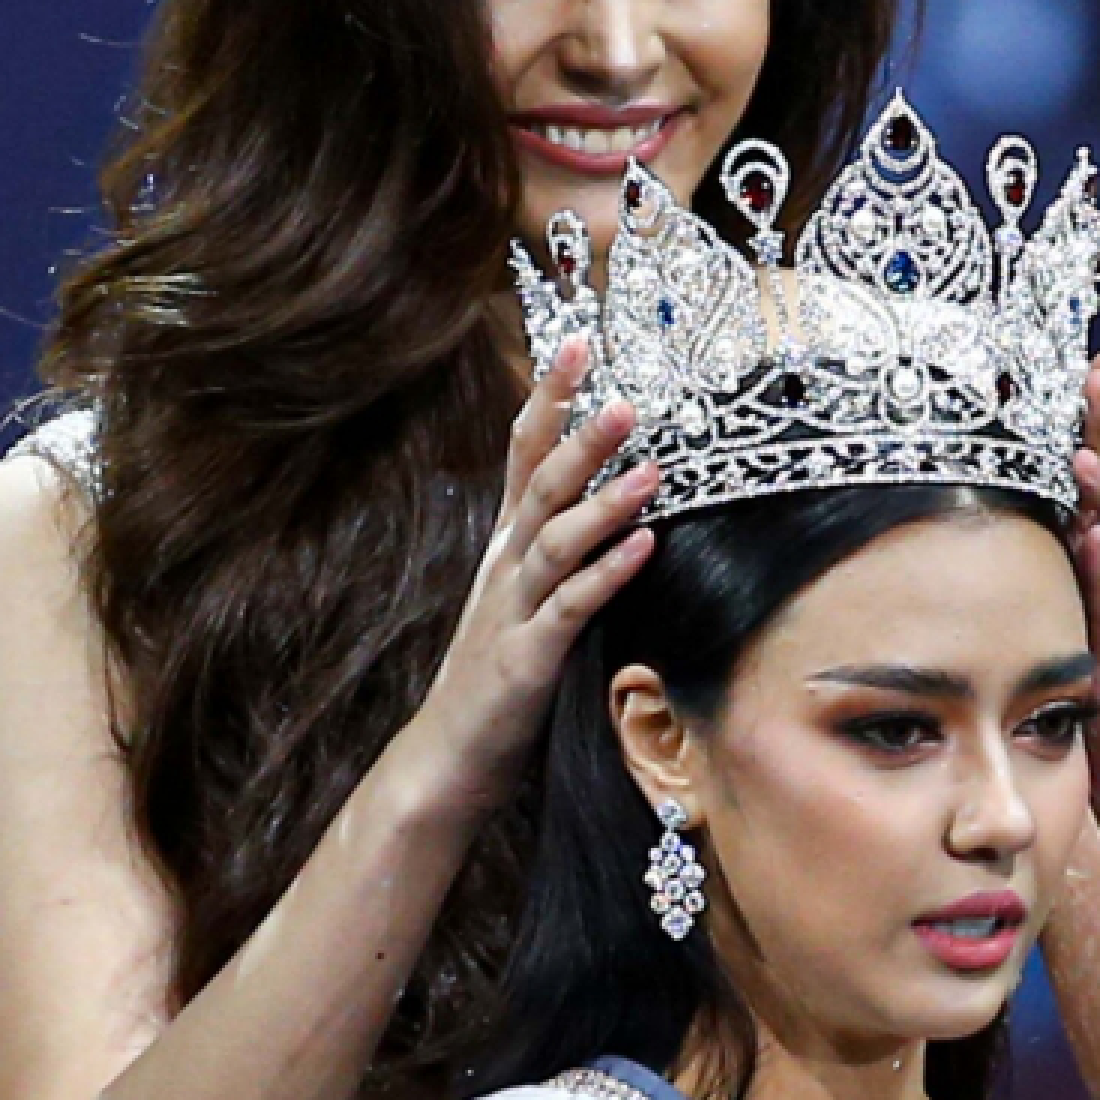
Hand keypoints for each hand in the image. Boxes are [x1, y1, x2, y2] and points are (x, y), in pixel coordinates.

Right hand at [409, 340, 658, 817]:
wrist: (447, 757)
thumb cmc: (496, 677)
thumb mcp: (526, 598)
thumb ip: (559, 549)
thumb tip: (614, 500)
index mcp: (507, 545)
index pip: (522, 453)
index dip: (548, 398)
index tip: (578, 342)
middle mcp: (505, 566)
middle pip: (539, 484)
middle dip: (580, 435)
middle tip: (625, 394)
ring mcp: (512, 610)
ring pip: (555, 540)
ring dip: (604, 500)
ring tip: (653, 467)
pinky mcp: (526, 659)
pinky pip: (571, 608)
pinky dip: (608, 573)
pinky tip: (645, 546)